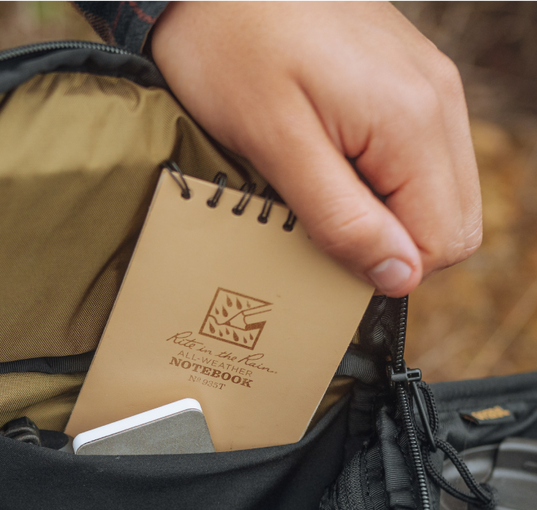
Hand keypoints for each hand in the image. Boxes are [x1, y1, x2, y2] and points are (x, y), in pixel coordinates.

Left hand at [151, 0, 481, 295]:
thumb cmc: (233, 54)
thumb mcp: (278, 149)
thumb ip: (342, 218)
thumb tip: (398, 276)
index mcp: (414, 121)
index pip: (445, 241)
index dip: (388, 269)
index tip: (330, 257)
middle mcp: (439, 100)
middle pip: (453, 222)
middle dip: (392, 248)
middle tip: (323, 232)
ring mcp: (428, 86)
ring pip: (439, 194)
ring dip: (385, 216)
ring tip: (320, 195)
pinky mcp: (407, 82)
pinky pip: (418, 161)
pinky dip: (380, 184)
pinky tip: (329, 169)